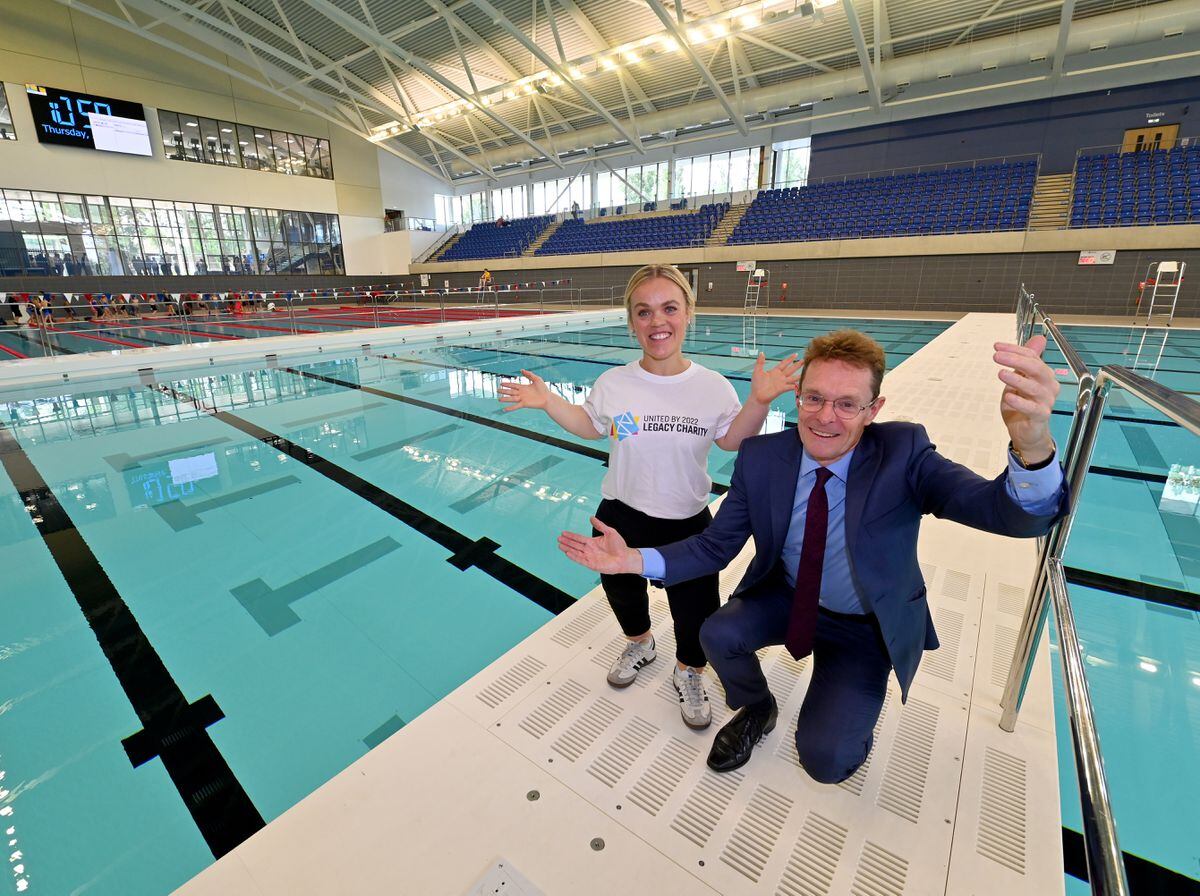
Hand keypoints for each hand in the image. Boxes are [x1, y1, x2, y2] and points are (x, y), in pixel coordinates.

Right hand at [498, 369, 550, 410]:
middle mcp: (521, 393)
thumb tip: (521, 370)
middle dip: (504, 391)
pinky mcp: (524, 404)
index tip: (501, 383)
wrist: (547, 398)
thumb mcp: (536, 379)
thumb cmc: (543, 389)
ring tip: (499, 399)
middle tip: (497, 390)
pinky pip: (515, 406)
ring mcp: (522, 399)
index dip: (507, 384)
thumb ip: (529, 374)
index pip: (513, 385)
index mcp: (524, 387)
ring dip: (505, 399)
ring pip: (511, 398)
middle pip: (510, 392)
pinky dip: (510, 408)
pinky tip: (504, 409)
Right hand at [558, 518, 642, 574]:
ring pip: (575, 552)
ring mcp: (590, 557)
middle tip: (558, 538)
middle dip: (567, 541)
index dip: (571, 535)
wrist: (625, 557)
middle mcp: (589, 550)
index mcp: (592, 542)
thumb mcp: (610, 532)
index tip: (563, 532)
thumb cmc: (619, 546)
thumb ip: (600, 525)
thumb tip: (591, 517)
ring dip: (568, 548)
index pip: (579, 538)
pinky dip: (574, 556)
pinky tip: (568, 552)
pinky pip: (580, 560)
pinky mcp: (592, 564)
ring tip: (559, 545)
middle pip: (575, 545)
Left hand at [749, 352, 802, 405]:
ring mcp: (782, 383)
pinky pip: (791, 386)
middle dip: (798, 365)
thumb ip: (760, 362)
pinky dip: (797, 385)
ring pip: (793, 377)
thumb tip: (762, 353)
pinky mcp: (782, 389)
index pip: (784, 363)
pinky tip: (803, 383)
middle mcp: (780, 377)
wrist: (757, 396)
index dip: (790, 359)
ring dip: (800, 374)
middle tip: (805, 360)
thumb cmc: (757, 385)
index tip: (796, 354)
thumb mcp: (757, 371)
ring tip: (807, 371)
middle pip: (791, 369)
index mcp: (775, 371)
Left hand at [993, 335, 1059, 462]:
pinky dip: (1020, 402)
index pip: (1032, 357)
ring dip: (1016, 379)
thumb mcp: (1021, 379)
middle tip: (997, 356)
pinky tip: (1008, 397)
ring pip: (1034, 388)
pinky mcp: (1040, 416)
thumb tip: (1039, 338)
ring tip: (1000, 374)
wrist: (1026, 431)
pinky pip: (1032, 408)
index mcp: (1043, 375)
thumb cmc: (1023, 404)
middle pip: (1036, 369)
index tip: (996, 346)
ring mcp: (1046, 402)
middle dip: (1016, 360)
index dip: (1015, 350)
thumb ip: (1026, 360)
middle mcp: (1048, 386)